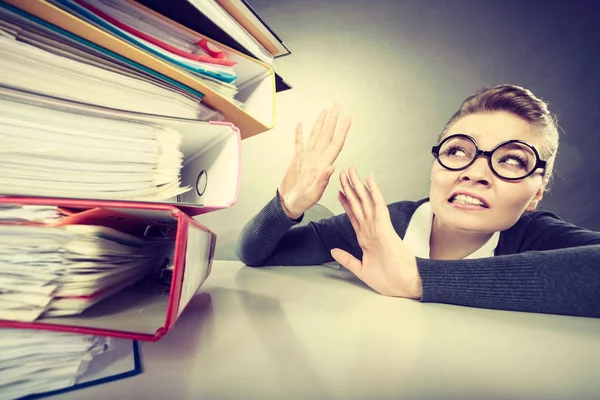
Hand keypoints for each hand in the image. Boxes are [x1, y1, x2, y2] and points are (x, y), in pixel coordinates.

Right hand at [278, 104, 351, 219]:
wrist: (288, 204)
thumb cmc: (302, 201)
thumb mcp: (314, 193)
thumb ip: (323, 180)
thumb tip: (332, 167)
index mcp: (322, 164)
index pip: (335, 144)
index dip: (342, 131)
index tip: (348, 119)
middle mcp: (316, 158)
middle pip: (326, 135)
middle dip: (332, 120)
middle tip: (336, 106)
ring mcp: (306, 158)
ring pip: (315, 136)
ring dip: (320, 123)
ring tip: (324, 111)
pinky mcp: (296, 160)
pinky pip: (299, 143)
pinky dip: (299, 133)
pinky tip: (300, 124)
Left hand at [330, 166, 422, 298]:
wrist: (405, 285)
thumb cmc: (389, 279)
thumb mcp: (361, 270)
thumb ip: (347, 259)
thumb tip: (333, 251)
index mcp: (366, 239)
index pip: (354, 216)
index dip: (346, 203)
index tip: (339, 191)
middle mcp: (371, 229)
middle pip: (358, 204)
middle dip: (350, 188)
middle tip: (343, 172)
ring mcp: (378, 227)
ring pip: (366, 201)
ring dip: (358, 185)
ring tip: (351, 171)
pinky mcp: (385, 228)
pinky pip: (378, 207)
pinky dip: (374, 192)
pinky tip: (370, 180)